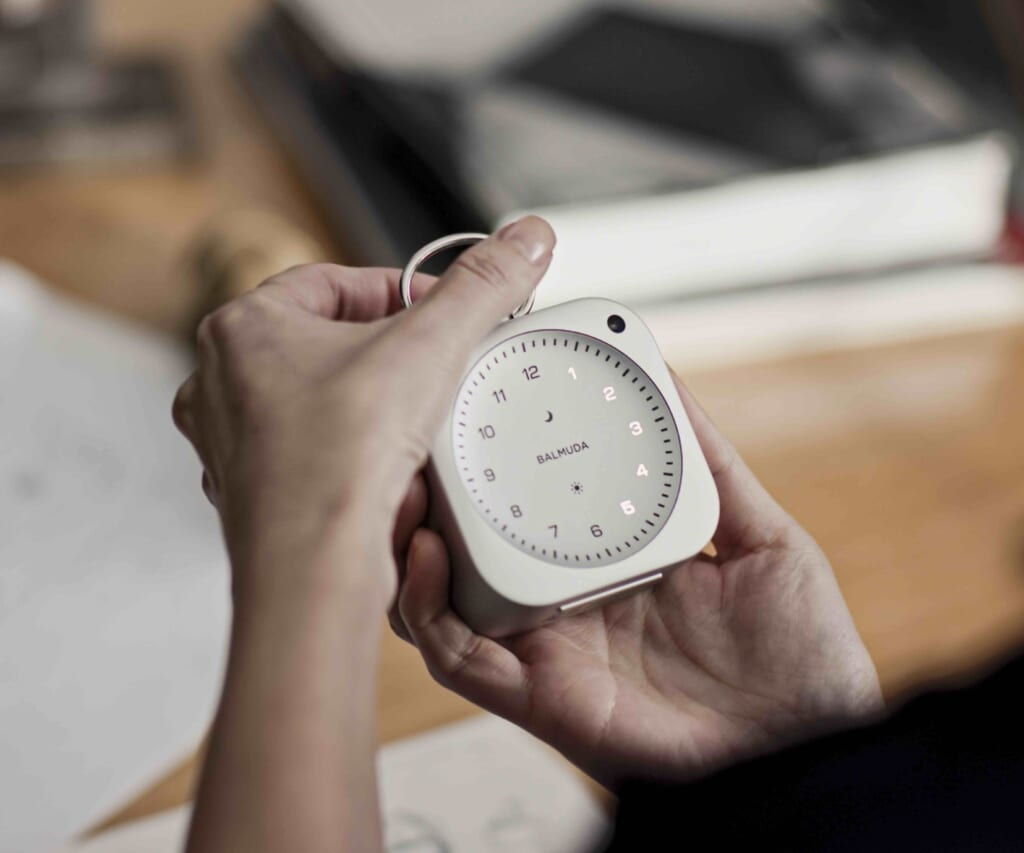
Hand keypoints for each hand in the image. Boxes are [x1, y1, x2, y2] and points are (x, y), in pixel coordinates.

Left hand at [172, 216, 555, 605]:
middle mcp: (221, 382)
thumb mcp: (429, 347)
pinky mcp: (250, 492)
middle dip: (385, 352)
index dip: (398, 293)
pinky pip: (312, 454)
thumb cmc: (340, 457)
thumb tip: (525, 239)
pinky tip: (386, 467)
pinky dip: (350, 454)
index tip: (438, 313)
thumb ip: (482, 286)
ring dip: (368, 404)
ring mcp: (230, 442)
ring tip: (412, 420)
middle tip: (430, 367)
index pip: (334, 283)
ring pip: (318, 401)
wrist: (312, 566)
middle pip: (326, 342)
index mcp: (243, 327)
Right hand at [394, 374, 882, 787]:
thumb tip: (671, 383)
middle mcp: (566, 606)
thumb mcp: (758, 535)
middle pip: (471, 550)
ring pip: (442, 600)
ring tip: (404, 484)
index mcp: (608, 564)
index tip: (474, 395)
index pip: (528, 505)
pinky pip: (460, 655)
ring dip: (409, 544)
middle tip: (415, 435)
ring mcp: (547, 650)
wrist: (816, 741)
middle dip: (428, 496)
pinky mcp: (540, 696)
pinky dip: (431, 606)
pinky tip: (432, 552)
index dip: (492, 456)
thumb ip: (710, 465)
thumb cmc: (799, 651)